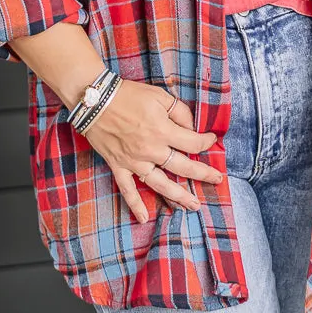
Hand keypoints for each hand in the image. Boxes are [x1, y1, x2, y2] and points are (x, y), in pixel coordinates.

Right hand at [83, 79, 220, 223]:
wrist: (94, 99)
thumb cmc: (128, 94)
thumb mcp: (159, 95)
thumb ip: (179, 112)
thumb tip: (191, 127)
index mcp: (163, 131)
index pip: (192, 143)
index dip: (206, 142)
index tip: (211, 140)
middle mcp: (151, 150)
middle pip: (183, 167)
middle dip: (203, 174)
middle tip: (217, 179)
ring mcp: (134, 161)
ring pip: (161, 184)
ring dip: (179, 196)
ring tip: (194, 205)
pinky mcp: (118, 166)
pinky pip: (128, 189)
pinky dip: (135, 204)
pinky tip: (144, 218)